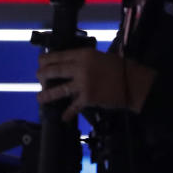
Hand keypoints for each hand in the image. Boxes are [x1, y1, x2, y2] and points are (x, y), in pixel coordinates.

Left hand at [36, 48, 155, 120]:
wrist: (134, 83)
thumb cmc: (119, 68)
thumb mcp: (98, 56)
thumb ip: (82, 59)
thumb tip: (66, 64)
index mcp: (83, 55)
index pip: (58, 55)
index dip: (46, 60)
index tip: (40, 62)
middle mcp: (80, 68)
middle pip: (54, 70)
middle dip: (43, 75)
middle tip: (39, 78)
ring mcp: (83, 84)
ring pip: (59, 89)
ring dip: (48, 94)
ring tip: (40, 97)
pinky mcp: (88, 98)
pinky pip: (74, 106)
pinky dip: (68, 113)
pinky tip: (63, 117)